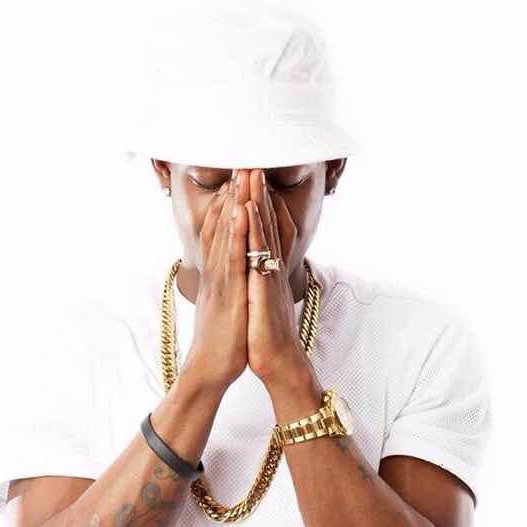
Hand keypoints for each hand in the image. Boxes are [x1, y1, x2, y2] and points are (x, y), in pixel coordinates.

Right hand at [185, 171, 249, 388]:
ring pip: (226, 237)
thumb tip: (226, 272)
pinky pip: (233, 261)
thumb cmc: (219, 340)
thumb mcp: (221, 306)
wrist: (208, 369)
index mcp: (216, 276)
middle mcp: (215, 273)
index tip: (236, 181)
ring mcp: (220, 282)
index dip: (227, 206)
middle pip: (221, 229)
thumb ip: (222, 286)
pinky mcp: (228, 295)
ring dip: (233, 205)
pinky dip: (236, 235)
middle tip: (240, 164)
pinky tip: (241, 213)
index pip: (220, 234)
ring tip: (240, 176)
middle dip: (231, 196)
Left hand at [241, 169, 308, 383]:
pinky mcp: (264, 291)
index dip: (260, 205)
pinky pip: (257, 256)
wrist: (278, 363)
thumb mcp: (262, 302)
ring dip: (257, 202)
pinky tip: (248, 211)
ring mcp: (269, 278)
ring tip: (252, 174)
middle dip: (259, 194)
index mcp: (268, 272)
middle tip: (254, 162)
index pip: (266, 232)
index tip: (253, 180)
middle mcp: (271, 270)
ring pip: (263, 234)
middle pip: (267, 226)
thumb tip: (258, 268)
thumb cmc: (266, 334)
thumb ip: (261, 281)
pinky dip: (253, 232)